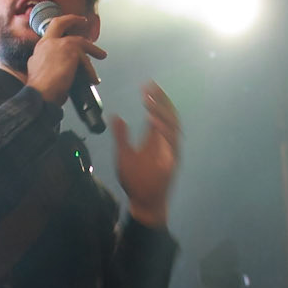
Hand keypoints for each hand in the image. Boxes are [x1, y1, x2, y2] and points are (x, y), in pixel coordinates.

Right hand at [23, 13, 105, 106]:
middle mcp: (47, 43)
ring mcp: (58, 45)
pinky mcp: (71, 52)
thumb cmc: (40, 90)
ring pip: (80, 42)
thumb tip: (60, 70)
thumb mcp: (38, 73)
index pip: (50, 32)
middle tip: (83, 20)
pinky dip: (91, 71)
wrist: (39, 95)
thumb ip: (48, 64)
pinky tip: (94, 80)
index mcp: (39, 48)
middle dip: (72, 19)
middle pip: (60, 23)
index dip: (60, 28)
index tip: (68, 27)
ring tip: (101, 55)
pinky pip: (86, 60)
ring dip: (93, 49)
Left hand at [112, 82, 180, 227]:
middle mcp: (165, 141)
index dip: (154, 99)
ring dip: (161, 111)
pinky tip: (153, 120)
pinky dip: (164, 129)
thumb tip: (115, 116)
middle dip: (160, 99)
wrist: (143, 202)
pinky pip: (171, 141)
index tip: (146, 86)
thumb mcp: (123, 154)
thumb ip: (121, 135)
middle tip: (150, 86)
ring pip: (171, 124)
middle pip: (168, 114)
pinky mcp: (172, 160)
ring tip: (150, 99)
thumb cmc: (135, 181)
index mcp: (155, 139)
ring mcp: (170, 150)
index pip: (158, 113)